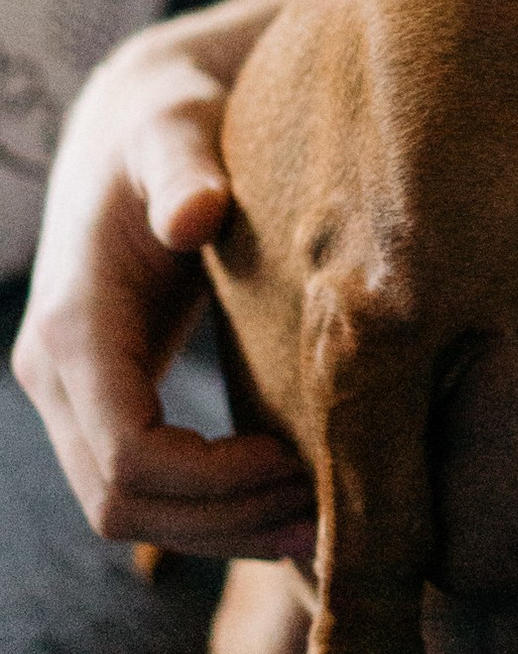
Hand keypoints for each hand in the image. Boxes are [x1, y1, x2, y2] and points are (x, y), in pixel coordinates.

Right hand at [12, 0, 315, 559]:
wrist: (135, 125)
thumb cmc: (168, 123)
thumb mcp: (179, 129)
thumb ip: (187, 168)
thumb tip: (193, 216)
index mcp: (72, 326)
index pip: (129, 454)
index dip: (215, 481)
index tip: (299, 459)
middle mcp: (54, 373)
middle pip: (123, 503)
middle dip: (225, 521)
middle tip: (328, 512)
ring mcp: (72, 394)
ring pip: (127, 512)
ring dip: (220, 530)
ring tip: (319, 521)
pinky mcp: (102, 399)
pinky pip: (143, 488)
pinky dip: (209, 510)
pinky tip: (286, 497)